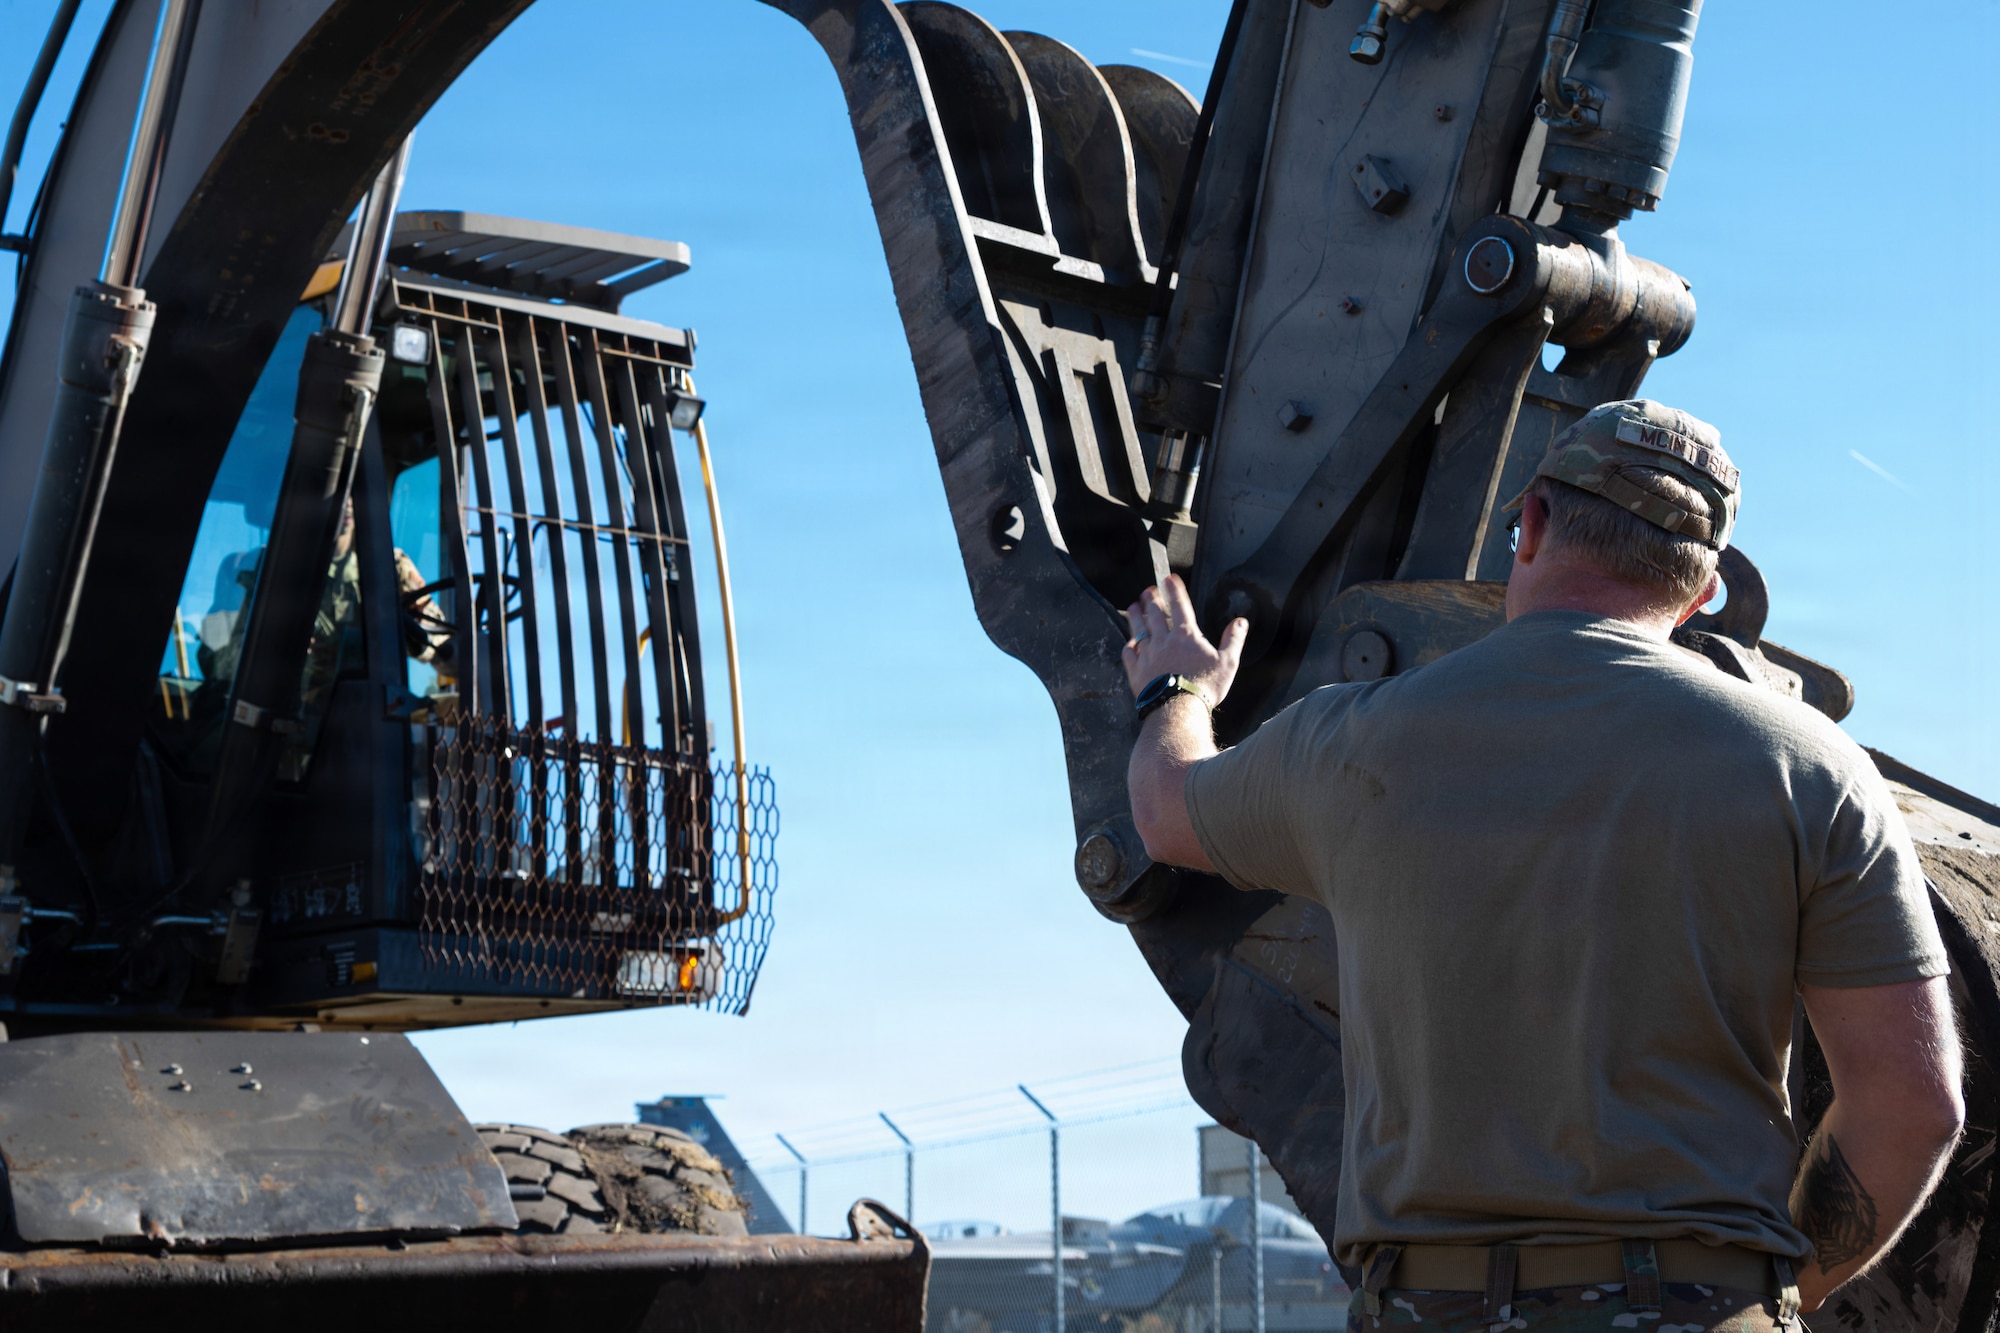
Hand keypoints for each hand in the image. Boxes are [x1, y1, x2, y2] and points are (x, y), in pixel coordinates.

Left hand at [1121, 575, 1247, 708]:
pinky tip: (1129, 644)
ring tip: (1133, 607)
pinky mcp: (1136, 671)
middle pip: (1155, 613)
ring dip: (1136, 616)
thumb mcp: (1228, 663)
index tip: (1168, 578)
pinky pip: (1129, 654)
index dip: (1174, 590)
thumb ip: (1233, 640)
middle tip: (1147, 590)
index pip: (1179, 605)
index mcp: (1186, 635)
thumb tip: (1241, 622)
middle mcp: (1164, 640)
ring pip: (1139, 629)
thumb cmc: (1205, 687)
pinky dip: (1129, 646)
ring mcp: (1148, 654)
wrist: (1178, 709)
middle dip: (1151, 599)